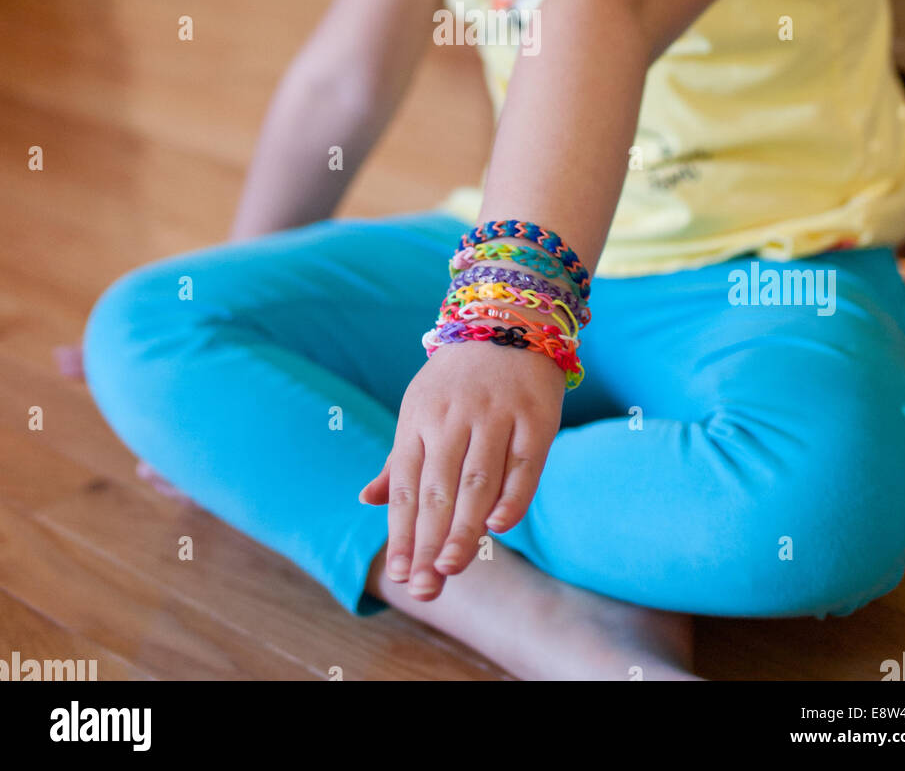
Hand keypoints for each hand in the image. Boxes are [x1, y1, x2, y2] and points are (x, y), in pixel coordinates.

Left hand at [358, 334, 565, 599]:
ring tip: (451, 570)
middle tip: (423, 589)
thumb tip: (366, 501)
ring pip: (477, 481)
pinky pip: (523, 465)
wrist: (508, 318)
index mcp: (419, 420)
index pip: (407, 486)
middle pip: (439, 490)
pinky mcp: (535, 417)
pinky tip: (498, 528)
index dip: (403, 533)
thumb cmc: (458, 380)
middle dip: (429, 543)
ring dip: (463, 529)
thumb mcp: (420, 409)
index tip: (400, 575)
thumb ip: (399, 461)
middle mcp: (453, 419)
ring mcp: (495, 416)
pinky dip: (512, 497)